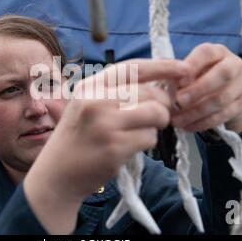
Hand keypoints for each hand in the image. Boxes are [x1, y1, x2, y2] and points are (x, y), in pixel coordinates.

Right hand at [24, 58, 189, 233]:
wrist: (57, 174)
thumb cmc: (77, 138)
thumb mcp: (86, 105)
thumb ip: (115, 92)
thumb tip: (160, 85)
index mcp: (90, 87)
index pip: (133, 68)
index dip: (162, 66)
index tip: (184, 68)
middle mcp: (97, 101)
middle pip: (151, 93)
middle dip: (162, 105)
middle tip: (157, 116)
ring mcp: (106, 124)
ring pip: (155, 114)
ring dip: (155, 125)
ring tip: (138, 132)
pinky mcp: (115, 148)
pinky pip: (150, 138)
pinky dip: (146, 142)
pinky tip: (128, 147)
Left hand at [171, 43, 241, 133]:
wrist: (216, 97)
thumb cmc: (195, 79)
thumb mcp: (185, 72)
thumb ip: (176, 73)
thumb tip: (164, 75)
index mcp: (217, 52)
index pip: (207, 52)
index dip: (193, 65)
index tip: (178, 81)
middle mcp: (233, 65)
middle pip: (223, 74)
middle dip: (199, 89)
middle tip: (178, 102)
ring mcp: (240, 85)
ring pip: (222, 98)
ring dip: (197, 111)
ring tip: (177, 120)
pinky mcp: (241, 105)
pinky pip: (224, 115)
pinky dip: (203, 122)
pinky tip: (188, 126)